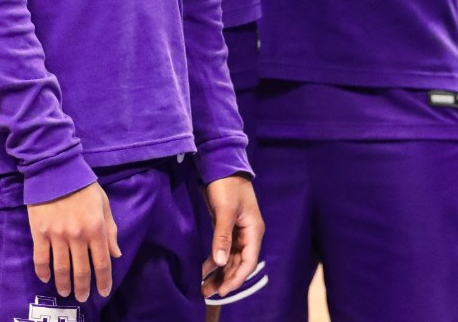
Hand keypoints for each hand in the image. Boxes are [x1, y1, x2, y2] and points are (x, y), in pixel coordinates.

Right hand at [28, 181, 119, 300]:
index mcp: (96, 228)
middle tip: (82, 298)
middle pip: (82, 270)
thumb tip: (116, 254)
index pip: (102, 262)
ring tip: (65, 292)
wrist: (55, 170)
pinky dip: (43, 271)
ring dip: (64, 284)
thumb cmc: (83, 185)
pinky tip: (46, 279)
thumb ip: (111, 229)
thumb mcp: (104, 204)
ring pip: (61, 268)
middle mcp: (78, 236)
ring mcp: (57, 235)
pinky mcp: (40, 232)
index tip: (103, 292)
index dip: (103, 280)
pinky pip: (41, 258)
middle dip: (83, 287)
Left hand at [201, 175, 263, 297]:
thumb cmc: (226, 185)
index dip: (236, 278)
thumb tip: (221, 262)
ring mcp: (238, 231)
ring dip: (220, 273)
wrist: (221, 164)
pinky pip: (224, 250)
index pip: (248, 262)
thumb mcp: (224, 211)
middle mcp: (248, 233)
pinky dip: (215, 260)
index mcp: (253, 230)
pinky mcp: (228, 228)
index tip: (222, 290)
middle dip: (226, 279)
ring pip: (231, 259)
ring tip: (204, 288)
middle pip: (239, 263)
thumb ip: (222, 236)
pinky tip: (204, 270)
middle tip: (208, 293)